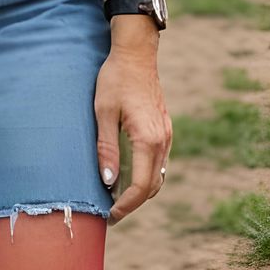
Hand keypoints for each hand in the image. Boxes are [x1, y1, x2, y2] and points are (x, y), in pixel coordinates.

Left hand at [94, 33, 171, 222]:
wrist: (136, 54)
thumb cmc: (115, 80)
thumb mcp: (103, 112)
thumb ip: (106, 147)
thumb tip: (108, 180)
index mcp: (148, 139)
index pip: (141, 186)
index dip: (126, 205)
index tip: (110, 215)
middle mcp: (163, 141)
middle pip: (153, 186)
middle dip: (133, 203)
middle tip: (110, 211)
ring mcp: (166, 135)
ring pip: (158, 175)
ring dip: (140, 189)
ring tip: (116, 195)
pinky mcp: (164, 129)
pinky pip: (158, 161)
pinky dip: (146, 174)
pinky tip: (127, 173)